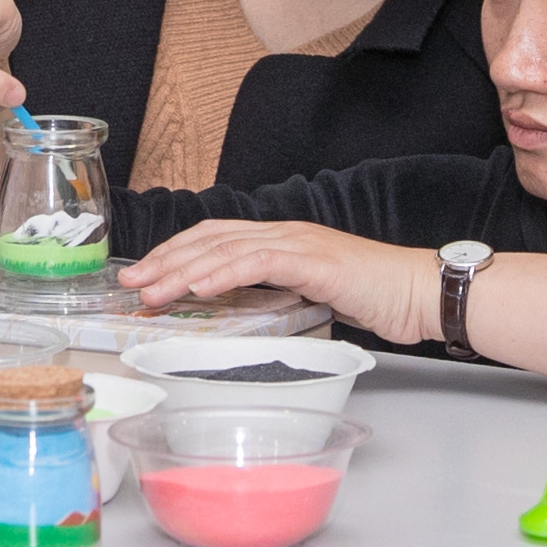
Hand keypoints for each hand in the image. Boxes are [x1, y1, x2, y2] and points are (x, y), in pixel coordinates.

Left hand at [122, 219, 418, 333]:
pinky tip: (200, 287)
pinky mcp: (313, 260)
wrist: (417, 293)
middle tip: (129, 284)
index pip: (213, 238)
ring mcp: (297, 243)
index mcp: (279, 240)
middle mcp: (282, 234)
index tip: (142, 276)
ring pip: (225, 249)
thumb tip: (237, 313)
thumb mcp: (310, 296)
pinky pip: (258, 262)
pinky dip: (224, 272)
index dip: (173, 254)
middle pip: (208, 238)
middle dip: (163, 261)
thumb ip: (274, 296)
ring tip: (152, 292)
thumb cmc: (371, 298)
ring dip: (182, 271)